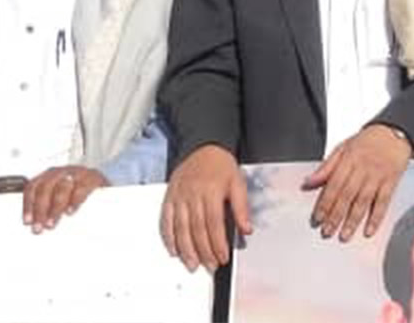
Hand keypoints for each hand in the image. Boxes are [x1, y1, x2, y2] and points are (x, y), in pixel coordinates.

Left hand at [23, 164, 107, 233]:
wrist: (106, 189)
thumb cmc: (80, 195)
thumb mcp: (63, 200)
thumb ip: (50, 208)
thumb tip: (37, 224)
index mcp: (51, 176)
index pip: (33, 187)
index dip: (28, 204)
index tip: (28, 221)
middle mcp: (62, 172)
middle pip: (45, 187)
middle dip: (40, 209)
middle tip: (39, 226)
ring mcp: (78, 173)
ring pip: (62, 187)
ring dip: (55, 207)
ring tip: (52, 222)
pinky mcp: (93, 177)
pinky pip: (82, 186)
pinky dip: (75, 199)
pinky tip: (71, 211)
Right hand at [160, 144, 251, 271]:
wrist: (203, 146)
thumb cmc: (221, 166)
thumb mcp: (238, 183)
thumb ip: (241, 208)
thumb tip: (246, 230)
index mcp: (211, 192)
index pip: (214, 224)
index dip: (217, 244)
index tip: (222, 258)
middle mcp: (193, 195)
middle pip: (196, 229)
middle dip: (203, 251)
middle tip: (210, 266)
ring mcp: (179, 197)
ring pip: (180, 228)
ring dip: (186, 250)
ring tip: (192, 264)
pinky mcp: (169, 197)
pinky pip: (166, 220)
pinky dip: (169, 237)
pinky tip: (174, 250)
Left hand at [301, 124, 411, 242]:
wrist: (394, 132)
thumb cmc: (367, 141)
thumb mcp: (343, 148)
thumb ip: (326, 167)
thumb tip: (308, 182)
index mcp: (348, 159)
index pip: (333, 185)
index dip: (325, 203)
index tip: (317, 218)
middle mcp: (363, 168)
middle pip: (347, 195)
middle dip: (336, 216)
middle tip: (327, 232)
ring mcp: (378, 176)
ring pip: (363, 201)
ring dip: (353, 221)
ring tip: (344, 235)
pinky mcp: (391, 182)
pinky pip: (383, 202)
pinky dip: (376, 218)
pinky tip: (369, 230)